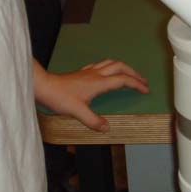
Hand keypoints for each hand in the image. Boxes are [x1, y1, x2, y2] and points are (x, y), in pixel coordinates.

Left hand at [34, 59, 148, 131]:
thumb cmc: (60, 97)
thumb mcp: (78, 112)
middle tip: (143, 80)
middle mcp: (96, 74)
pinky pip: (100, 65)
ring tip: (129, 74)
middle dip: (133, 73)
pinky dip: (109, 67)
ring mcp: (88, 71)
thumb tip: (107, 128)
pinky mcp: (82, 72)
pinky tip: (107, 72)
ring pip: (110, 63)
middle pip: (120, 67)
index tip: (146, 90)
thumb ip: (93, 120)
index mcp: (99, 82)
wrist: (44, 86)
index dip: (136, 84)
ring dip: (123, 67)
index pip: (123, 80)